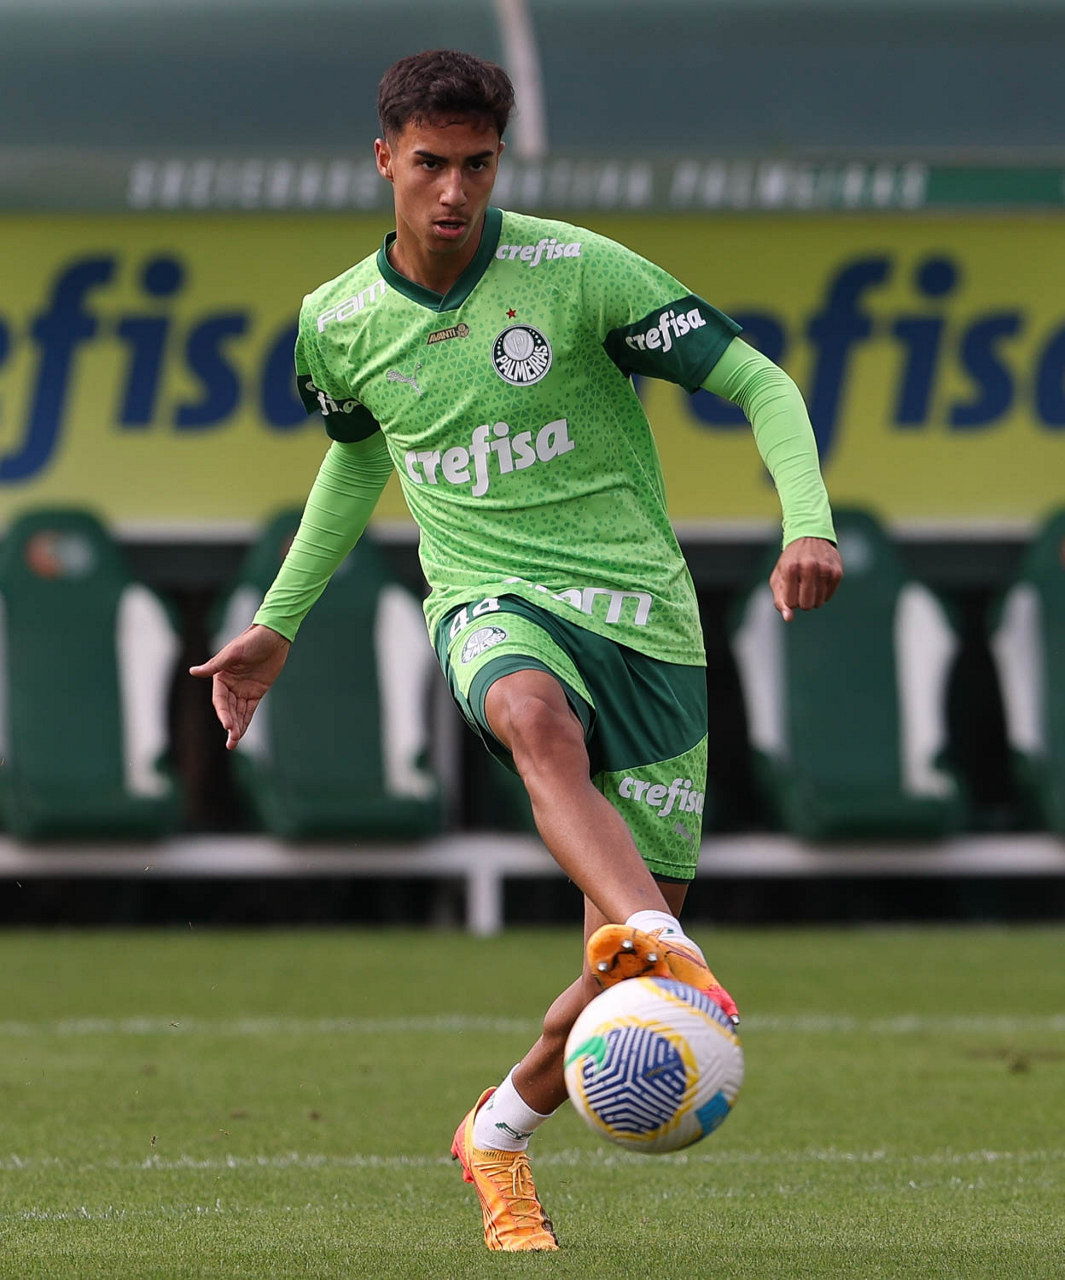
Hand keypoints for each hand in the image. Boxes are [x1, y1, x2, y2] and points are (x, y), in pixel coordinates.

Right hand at [189, 624, 290, 749]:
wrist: (273, 636)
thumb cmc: (251, 641)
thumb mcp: (233, 653)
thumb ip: (215, 666)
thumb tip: (193, 672)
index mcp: (221, 676)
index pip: (220, 700)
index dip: (223, 713)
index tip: (228, 725)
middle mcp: (230, 685)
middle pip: (228, 709)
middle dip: (230, 725)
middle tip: (232, 740)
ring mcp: (242, 690)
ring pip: (238, 713)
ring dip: (236, 727)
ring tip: (233, 743)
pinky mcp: (256, 692)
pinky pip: (249, 710)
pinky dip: (245, 722)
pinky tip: (240, 734)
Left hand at [769, 536, 843, 621]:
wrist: (810, 537)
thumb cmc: (790, 562)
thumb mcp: (778, 578)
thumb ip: (780, 600)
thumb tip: (789, 619)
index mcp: (791, 568)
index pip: (791, 603)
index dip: (789, 600)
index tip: (789, 590)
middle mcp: (809, 567)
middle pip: (806, 605)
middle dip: (801, 602)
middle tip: (799, 588)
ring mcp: (825, 569)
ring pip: (818, 603)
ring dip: (812, 598)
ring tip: (808, 584)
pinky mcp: (837, 572)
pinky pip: (828, 596)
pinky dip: (822, 594)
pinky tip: (818, 581)